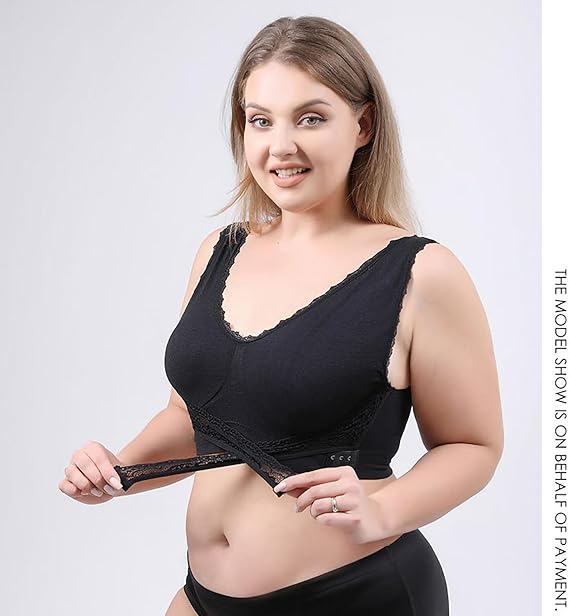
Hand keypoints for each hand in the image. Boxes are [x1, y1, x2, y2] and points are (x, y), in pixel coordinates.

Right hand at [58, 441, 124, 504]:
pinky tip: (84, 493)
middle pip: (85, 465)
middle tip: (108, 489)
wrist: (108, 483)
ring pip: (72, 473)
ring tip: (98, 491)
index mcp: (93, 448)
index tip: (115, 483)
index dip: (107, 472)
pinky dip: (74, 491)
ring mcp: (70, 467)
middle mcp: (79, 455)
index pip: (99, 457)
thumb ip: (116, 478)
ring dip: (87, 486)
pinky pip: (63, 485)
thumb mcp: (118, 474)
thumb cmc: (112, 475)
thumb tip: (115, 485)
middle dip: (98, 480)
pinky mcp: (65, 481)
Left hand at [273, 466, 388, 544]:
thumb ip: (312, 487)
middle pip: (313, 491)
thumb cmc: (351, 503)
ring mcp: (354, 501)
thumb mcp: (333, 490)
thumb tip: (288, 486)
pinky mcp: (354, 518)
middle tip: (298, 507)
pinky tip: (329, 519)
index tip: (280, 487)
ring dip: (313, 512)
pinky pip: (325, 519)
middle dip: (301, 501)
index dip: (294, 481)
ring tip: (320, 514)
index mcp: (344, 472)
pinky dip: (321, 520)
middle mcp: (350, 484)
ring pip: (318, 505)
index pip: (313, 475)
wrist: (376, 519)